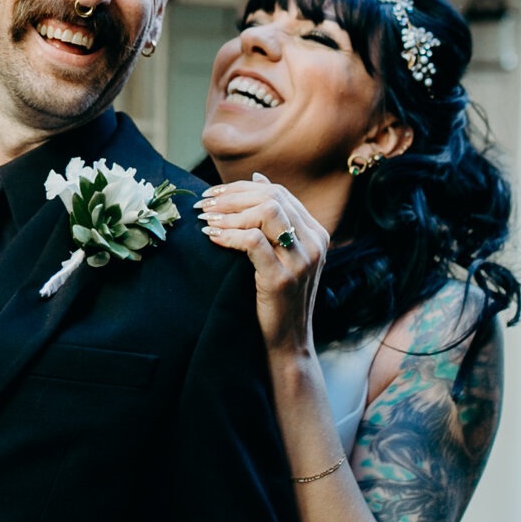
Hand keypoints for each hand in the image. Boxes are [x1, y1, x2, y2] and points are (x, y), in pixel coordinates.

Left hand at [196, 173, 326, 354]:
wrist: (288, 343)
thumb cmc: (278, 298)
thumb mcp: (282, 255)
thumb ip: (274, 221)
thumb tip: (258, 178)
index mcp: (316, 233)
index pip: (279, 192)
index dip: (242, 188)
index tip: (213, 194)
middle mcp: (314, 243)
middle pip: (272, 196)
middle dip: (232, 196)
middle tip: (205, 205)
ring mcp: (301, 261)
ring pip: (266, 212)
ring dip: (230, 212)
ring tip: (207, 220)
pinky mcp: (282, 279)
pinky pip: (252, 241)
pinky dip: (228, 235)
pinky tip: (212, 238)